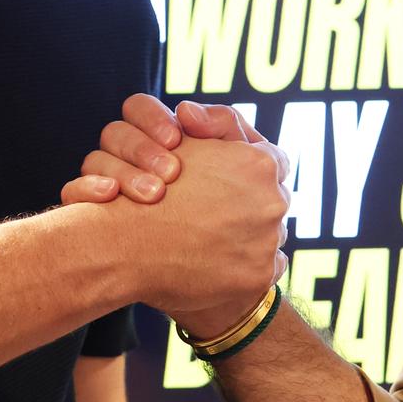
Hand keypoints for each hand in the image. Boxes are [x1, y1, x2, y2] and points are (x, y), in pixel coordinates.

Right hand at [62, 95, 266, 205]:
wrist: (200, 281)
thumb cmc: (228, 217)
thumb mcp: (242, 168)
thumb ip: (225, 129)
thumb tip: (187, 112)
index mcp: (153, 144)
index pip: (137, 110)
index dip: (152, 119)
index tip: (175, 139)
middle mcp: (121, 162)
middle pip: (115, 133)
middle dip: (141, 149)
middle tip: (170, 173)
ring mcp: (100, 188)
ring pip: (93, 159)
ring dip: (123, 172)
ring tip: (153, 195)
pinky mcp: (85, 216)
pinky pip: (73, 192)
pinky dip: (87, 191)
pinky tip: (109, 197)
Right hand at [113, 135, 291, 335]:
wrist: (128, 244)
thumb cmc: (151, 186)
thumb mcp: (188, 139)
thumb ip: (218, 124)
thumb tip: (224, 126)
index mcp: (260, 165)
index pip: (274, 162)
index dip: (251, 169)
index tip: (234, 179)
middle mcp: (272, 202)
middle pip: (274, 200)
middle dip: (252, 204)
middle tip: (221, 211)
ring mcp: (268, 242)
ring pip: (270, 235)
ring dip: (252, 236)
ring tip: (214, 239)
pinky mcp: (259, 277)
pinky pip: (268, 268)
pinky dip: (249, 266)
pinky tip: (221, 263)